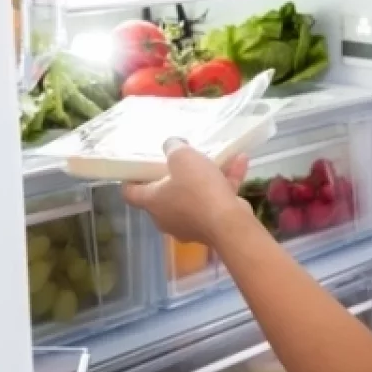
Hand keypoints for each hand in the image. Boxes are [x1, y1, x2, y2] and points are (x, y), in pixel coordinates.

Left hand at [121, 139, 252, 246]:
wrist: (228, 223)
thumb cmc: (198, 190)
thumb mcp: (183, 158)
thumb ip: (173, 147)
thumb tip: (171, 145)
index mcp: (153, 202)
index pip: (131, 193)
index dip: (131, 180)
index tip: (139, 167)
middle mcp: (166, 217)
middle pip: (165, 193)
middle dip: (176, 175)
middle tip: (183, 161)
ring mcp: (189, 224)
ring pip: (195, 195)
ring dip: (209, 175)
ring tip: (222, 156)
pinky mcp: (211, 226)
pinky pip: (215, 200)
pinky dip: (225, 183)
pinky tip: (240, 163)